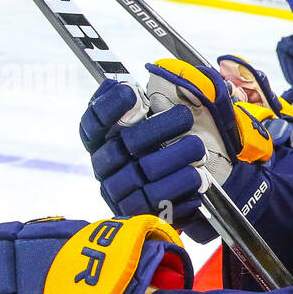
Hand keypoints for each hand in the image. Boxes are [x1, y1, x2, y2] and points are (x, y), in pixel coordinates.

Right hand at [79, 61, 276, 240]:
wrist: (186, 192)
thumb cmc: (168, 147)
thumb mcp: (162, 119)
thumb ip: (157, 95)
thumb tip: (145, 78)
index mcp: (103, 140)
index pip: (94, 122)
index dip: (109, 107)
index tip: (133, 92)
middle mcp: (105, 166)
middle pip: (126, 144)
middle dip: (160, 128)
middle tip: (186, 118)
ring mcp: (120, 193)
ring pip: (146, 174)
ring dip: (177, 159)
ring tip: (198, 151)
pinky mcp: (140, 215)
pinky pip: (160, 204)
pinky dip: (183, 190)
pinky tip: (197, 180)